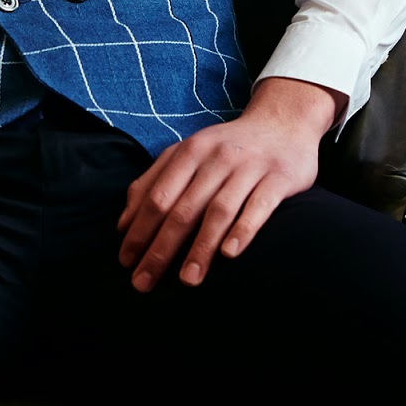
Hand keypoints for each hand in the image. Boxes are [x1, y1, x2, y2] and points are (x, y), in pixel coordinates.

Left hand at [116, 78, 344, 291]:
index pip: (156, 197)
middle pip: (182, 209)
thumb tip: (123, 224)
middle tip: (144, 282)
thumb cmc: (227, 148)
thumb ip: (154, 182)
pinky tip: (229, 254)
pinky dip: (243, 229)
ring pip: (218, 211)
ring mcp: (248, 167)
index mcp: (189, 152)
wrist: (283, 122)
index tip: (125, 262)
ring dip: (200, 248)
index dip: (139, 230)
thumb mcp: (187, 154)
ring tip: (187, 281)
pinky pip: (259, 206)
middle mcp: (216, 157)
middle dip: (160, 249)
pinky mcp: (279, 178)